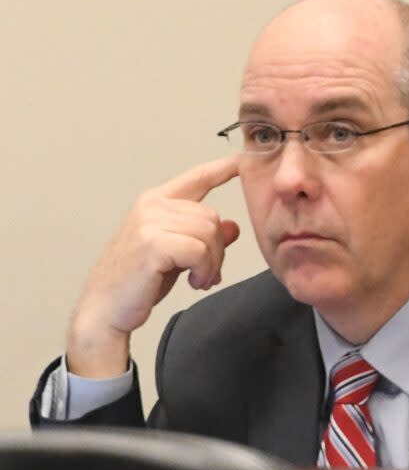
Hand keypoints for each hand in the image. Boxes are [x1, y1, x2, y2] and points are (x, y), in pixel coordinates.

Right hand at [67, 155, 240, 376]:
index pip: (197, 178)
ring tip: (199, 279)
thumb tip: (232, 227)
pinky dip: (204, 270)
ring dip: (211, 263)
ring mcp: (150, 222)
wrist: (106, 310)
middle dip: (217, 250)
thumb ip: (202, 237)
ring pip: (209, 234)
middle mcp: (152, 205)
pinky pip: (200, 251)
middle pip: (212, 217)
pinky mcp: (153, 243)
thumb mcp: (177, 255)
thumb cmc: (137, 282)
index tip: (243, 160)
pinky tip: (194, 282)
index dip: (222, 169)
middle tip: (205, 273)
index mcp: (156, 202)